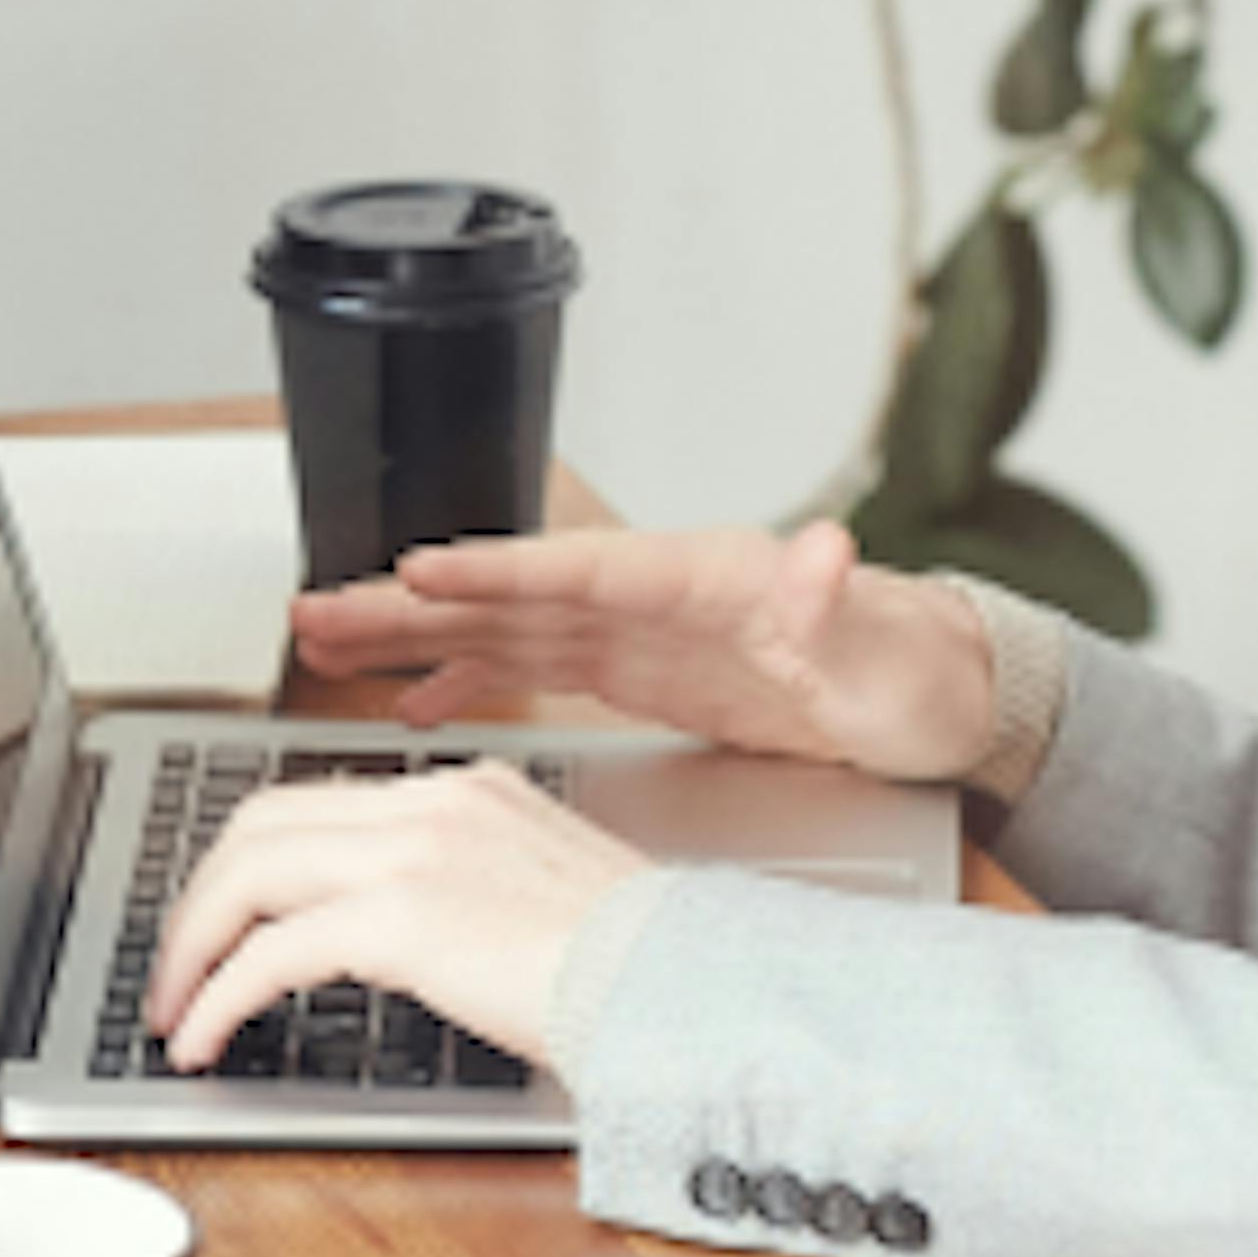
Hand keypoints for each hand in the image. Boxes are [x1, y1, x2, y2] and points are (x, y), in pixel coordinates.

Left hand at [145, 758, 647, 1070]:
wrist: (690, 989)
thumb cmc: (641, 970)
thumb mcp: (542, 901)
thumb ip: (465, 895)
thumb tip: (397, 943)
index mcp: (465, 791)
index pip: (317, 805)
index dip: (247, 865)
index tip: (221, 920)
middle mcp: (432, 803)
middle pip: (259, 825)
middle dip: (199, 900)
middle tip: (175, 966)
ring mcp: (414, 853)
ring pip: (247, 877)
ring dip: (192, 948)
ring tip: (172, 1009)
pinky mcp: (402, 918)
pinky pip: (269, 951)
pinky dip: (218, 996)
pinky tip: (202, 1037)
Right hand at [292, 522, 997, 791]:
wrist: (941, 695)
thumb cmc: (913, 666)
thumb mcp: (878, 643)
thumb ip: (833, 599)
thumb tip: (824, 549)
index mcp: (698, 574)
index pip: (576, 565)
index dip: (495, 569)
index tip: (418, 568)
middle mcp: (654, 594)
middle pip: (511, 593)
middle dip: (411, 600)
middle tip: (316, 607)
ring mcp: (641, 634)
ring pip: (503, 631)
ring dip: (413, 638)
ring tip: (321, 642)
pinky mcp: (641, 674)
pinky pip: (533, 672)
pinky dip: (467, 684)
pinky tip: (409, 707)